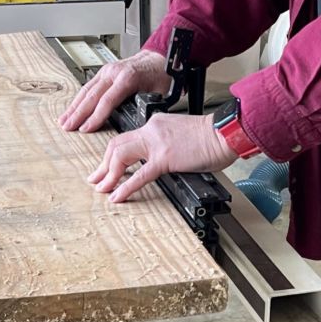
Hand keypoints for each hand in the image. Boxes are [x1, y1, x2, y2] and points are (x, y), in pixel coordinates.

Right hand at [59, 49, 171, 133]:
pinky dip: (78, 100)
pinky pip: (88, 87)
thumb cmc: (158, 75)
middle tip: (68, 127)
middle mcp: (114, 72)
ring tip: (64, 121)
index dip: (96, 116)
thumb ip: (147, 107)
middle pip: (92, 96)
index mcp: (128, 77)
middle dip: (79, 114)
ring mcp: (107, 71)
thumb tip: (139, 125)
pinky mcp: (103, 73)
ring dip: (74, 107)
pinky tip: (72, 109)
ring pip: (86, 91)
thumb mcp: (159, 92)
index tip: (86, 128)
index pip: (107, 100)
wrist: (157, 59)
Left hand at [89, 112, 237, 202]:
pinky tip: (117, 196)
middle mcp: (151, 130)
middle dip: (102, 165)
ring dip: (108, 174)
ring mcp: (157, 144)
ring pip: (120, 156)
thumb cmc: (212, 136)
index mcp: (155, 124)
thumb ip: (166, 144)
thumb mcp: (181, 134)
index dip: (111, 154)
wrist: (225, 133)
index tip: (106, 167)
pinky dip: (125, 186)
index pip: (125, 138)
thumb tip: (159, 161)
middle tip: (95, 179)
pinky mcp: (165, 158)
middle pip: (116, 145)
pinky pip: (139, 174)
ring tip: (102, 189)